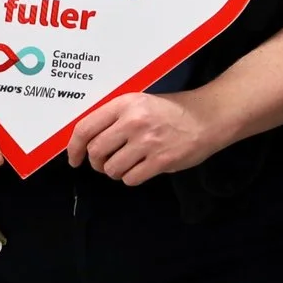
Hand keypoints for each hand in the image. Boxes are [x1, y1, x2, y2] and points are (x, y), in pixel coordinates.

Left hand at [66, 91, 222, 184]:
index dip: (74, 148)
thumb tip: (87, 142)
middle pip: (96, 152)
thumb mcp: (141, 103)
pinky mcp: (161, 160)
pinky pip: (131, 179)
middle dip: (97, 163)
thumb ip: (115, 118)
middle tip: (106, 163)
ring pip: (112, 169)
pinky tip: (143, 168)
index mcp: (125, 104)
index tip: (75, 160)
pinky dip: (133, 177)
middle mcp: (134, 122)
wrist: (208, 118)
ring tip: (130, 164)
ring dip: (117, 171)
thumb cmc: (173, 110)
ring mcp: (148, 142)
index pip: (85, 129)